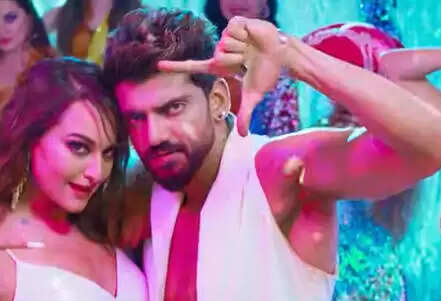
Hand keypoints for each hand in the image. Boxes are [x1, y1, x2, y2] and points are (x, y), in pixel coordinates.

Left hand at [158, 17, 287, 135]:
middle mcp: (219, 51)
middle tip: (247, 59)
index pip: (192, 66)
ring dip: (242, 47)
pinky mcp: (235, 23)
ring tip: (250, 47)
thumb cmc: (266, 74)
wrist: (281, 55)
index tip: (158, 65)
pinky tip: (251, 35)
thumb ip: (246, 115)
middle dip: (235, 59)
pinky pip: (233, 27)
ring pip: (225, 42)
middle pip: (218, 56)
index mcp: (219, 66)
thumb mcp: (254, 96)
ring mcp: (226, 36)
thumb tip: (243, 136)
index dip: (175, 66)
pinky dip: (245, 32)